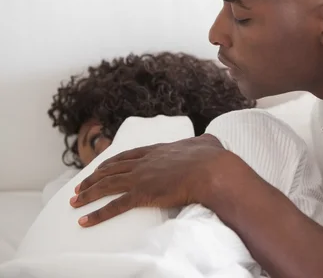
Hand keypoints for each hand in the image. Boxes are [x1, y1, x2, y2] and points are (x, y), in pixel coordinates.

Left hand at [70, 134, 229, 226]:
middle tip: (79, 186)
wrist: (210, 170)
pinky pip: (114, 207)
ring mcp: (141, 177)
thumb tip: (208, 139)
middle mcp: (144, 162)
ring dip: (88, 194)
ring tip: (74, 201)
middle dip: (93, 178)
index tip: (100, 168)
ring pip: (106, 186)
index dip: (111, 163)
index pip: (127, 156)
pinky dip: (97, 214)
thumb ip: (203, 141)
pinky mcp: (142, 194)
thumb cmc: (211, 158)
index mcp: (157, 150)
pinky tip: (84, 220)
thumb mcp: (207, 142)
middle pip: (111, 170)